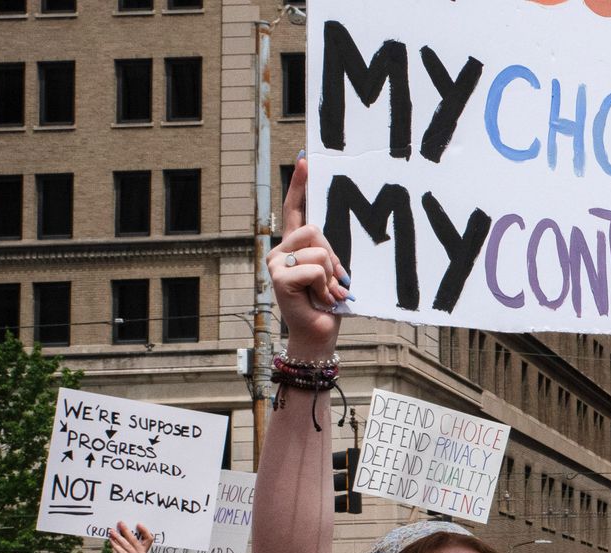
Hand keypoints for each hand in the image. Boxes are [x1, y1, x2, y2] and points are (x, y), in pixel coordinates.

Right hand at [269, 155, 348, 357]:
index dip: (300, 184)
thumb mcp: (332, 273)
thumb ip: (329, 253)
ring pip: (318, 249)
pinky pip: (315, 268)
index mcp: (294, 246)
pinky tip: (320, 300)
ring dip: (332, 274)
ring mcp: (275, 263)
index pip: (295, 209)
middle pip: (315, 229)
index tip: (307, 159)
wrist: (318, 334)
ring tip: (327, 293)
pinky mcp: (278, 278)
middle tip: (335, 282)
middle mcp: (279, 250)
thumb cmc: (328, 304)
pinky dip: (325, 286)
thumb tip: (331, 244)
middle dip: (333, 256)